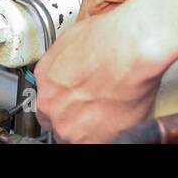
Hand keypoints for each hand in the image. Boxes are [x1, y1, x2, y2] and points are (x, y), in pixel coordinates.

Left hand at [35, 0, 177, 142]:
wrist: (132, 47)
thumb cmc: (112, 37)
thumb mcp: (75, 37)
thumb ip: (64, 60)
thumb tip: (71, 66)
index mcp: (45, 79)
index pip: (47, 98)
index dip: (65, 98)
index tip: (76, 96)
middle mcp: (51, 106)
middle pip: (59, 119)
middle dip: (75, 113)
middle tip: (97, 100)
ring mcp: (71, 127)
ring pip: (76, 133)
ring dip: (91, 125)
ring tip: (111, 106)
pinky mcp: (95, 141)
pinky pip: (99, 140)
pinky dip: (109, 133)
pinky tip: (119, 115)